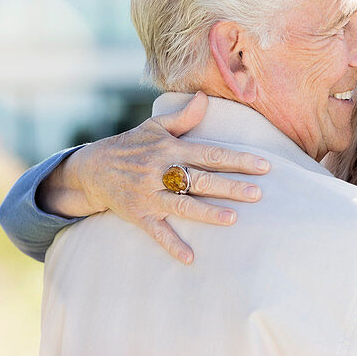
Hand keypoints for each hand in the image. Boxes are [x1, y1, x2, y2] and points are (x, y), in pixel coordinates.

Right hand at [37, 92, 269, 264]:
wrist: (93, 168)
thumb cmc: (132, 145)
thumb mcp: (155, 126)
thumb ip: (184, 116)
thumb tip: (205, 96)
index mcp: (169, 149)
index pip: (209, 154)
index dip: (237, 159)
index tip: (264, 165)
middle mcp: (160, 171)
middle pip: (200, 180)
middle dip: (230, 187)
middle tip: (258, 193)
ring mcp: (149, 194)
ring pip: (182, 205)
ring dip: (207, 213)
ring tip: (233, 218)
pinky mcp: (139, 214)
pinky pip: (157, 232)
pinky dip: (172, 245)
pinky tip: (190, 258)